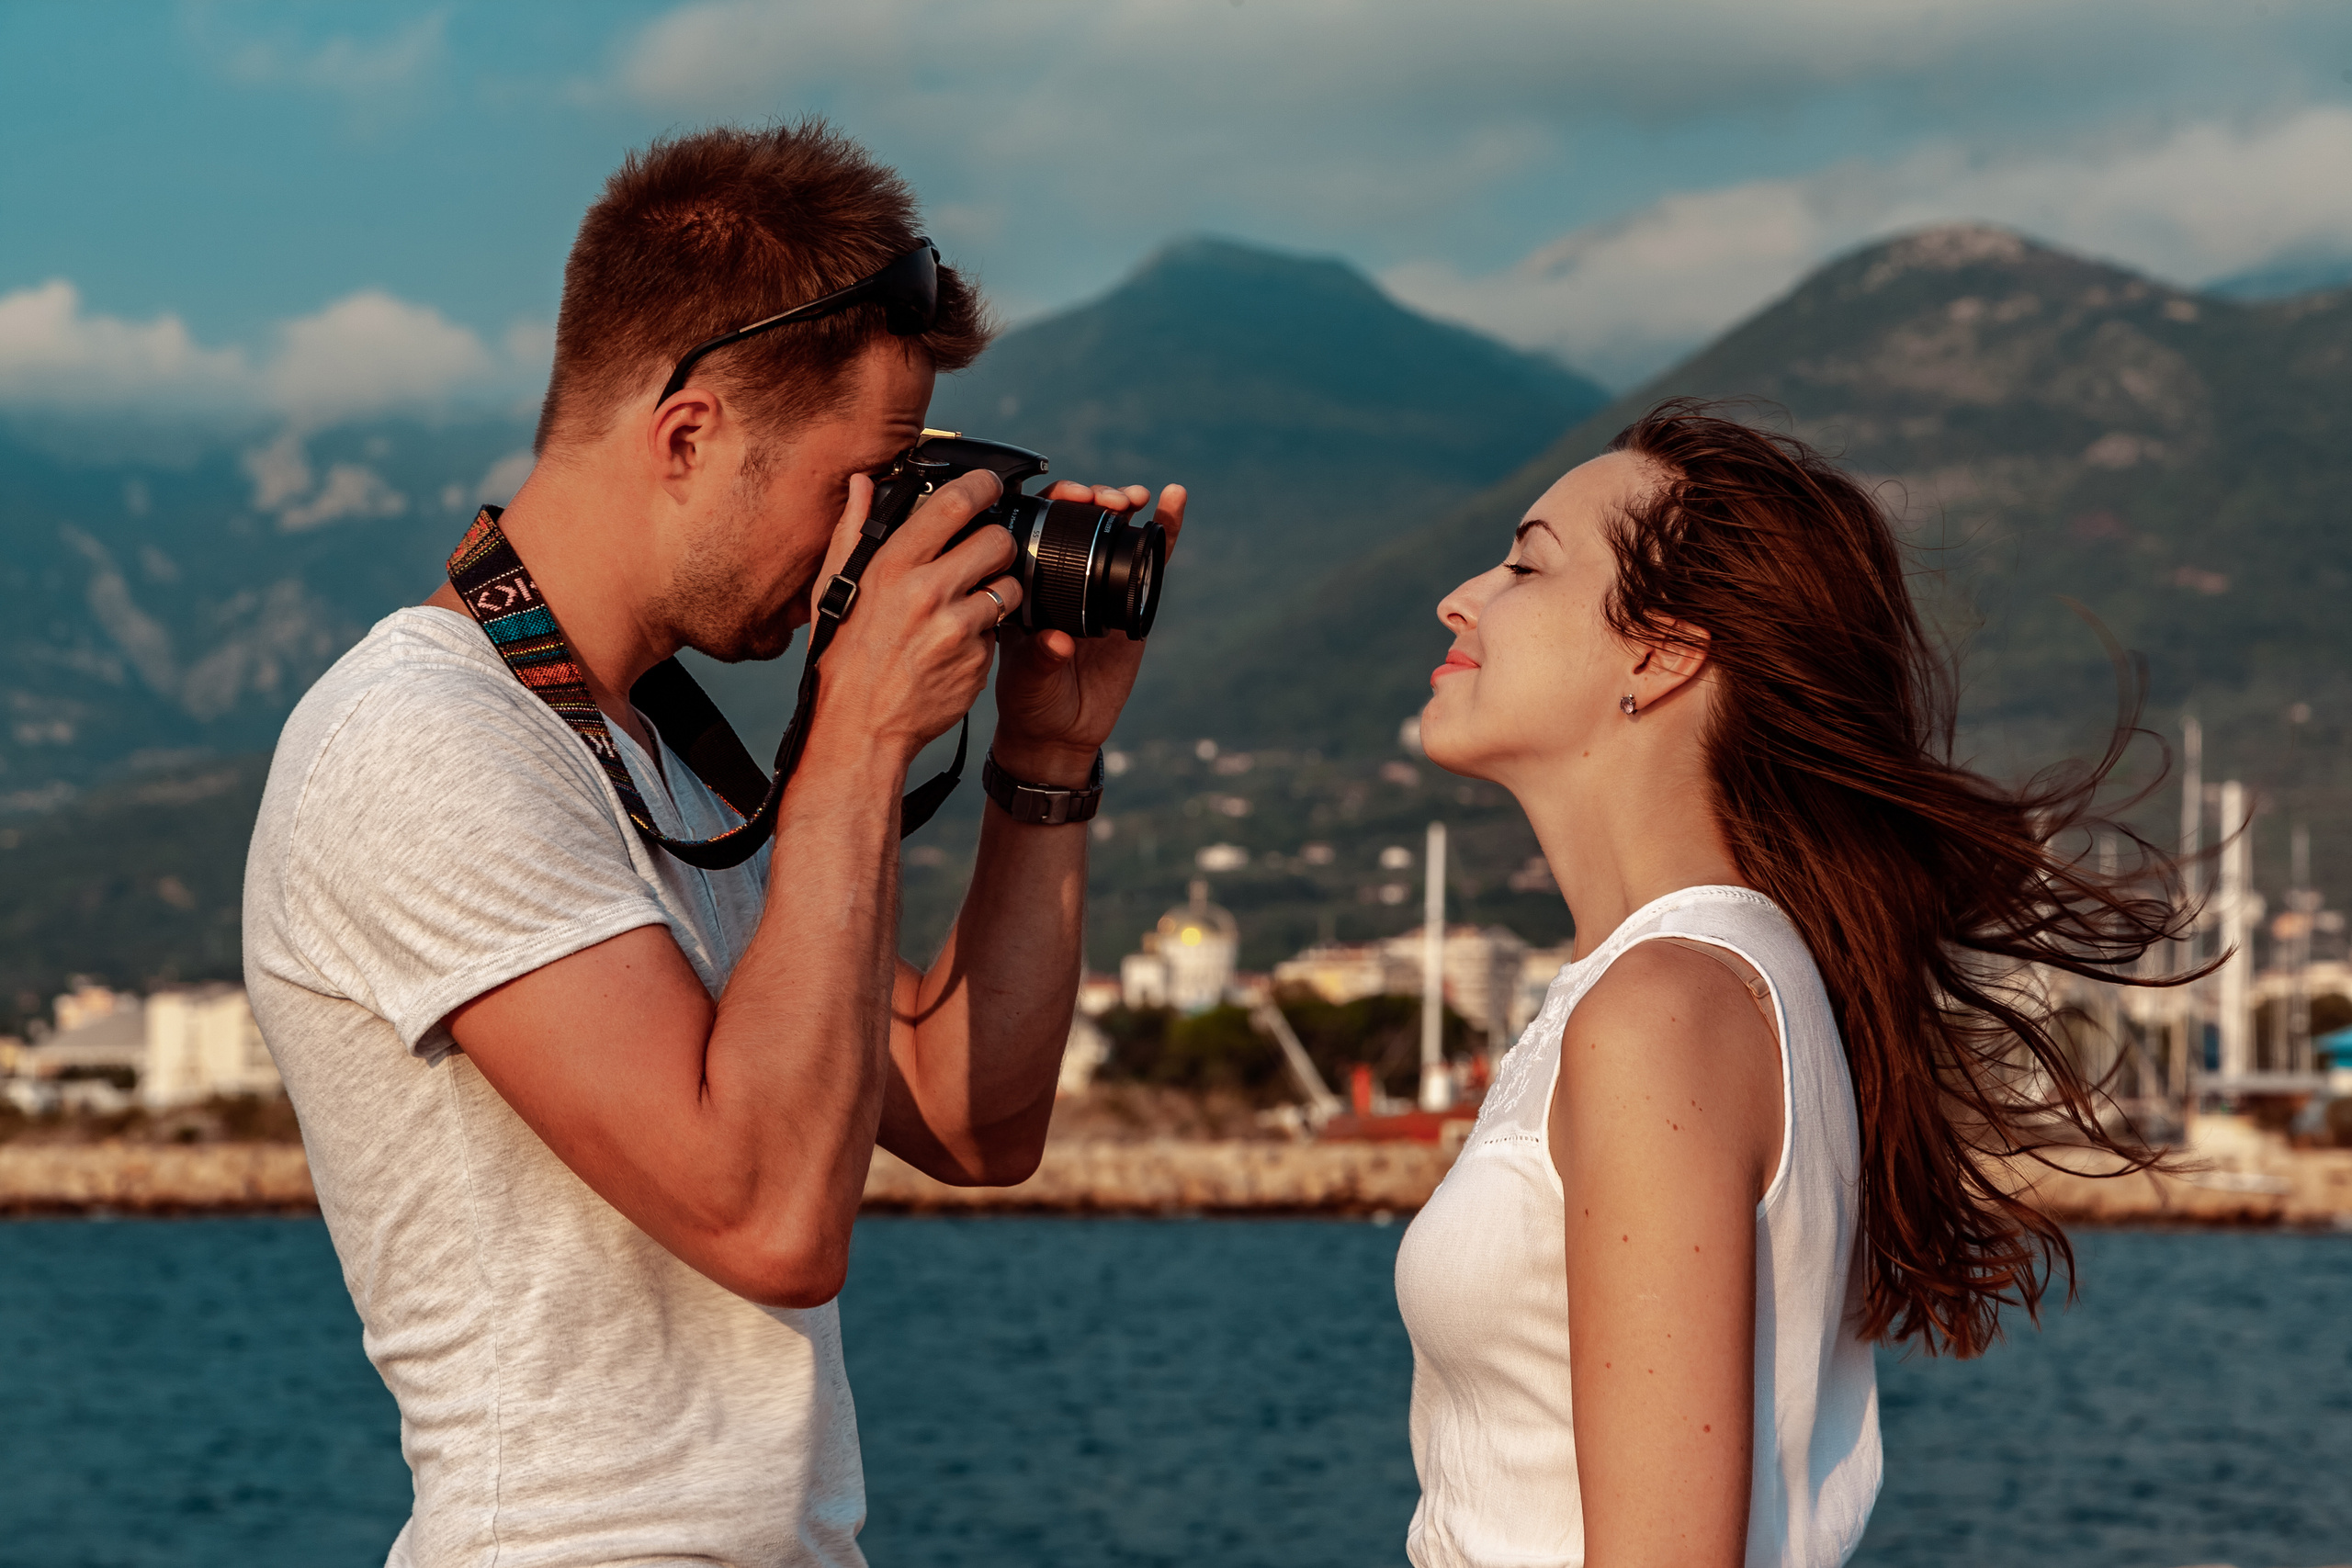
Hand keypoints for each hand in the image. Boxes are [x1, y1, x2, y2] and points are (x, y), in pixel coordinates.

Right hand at [805, 469, 1021, 770]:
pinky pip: (999, 632)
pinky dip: (987, 634)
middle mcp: (927, 593)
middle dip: (999, 543)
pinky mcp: (977, 661)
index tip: (990, 485)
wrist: (857, 729)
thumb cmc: (841, 657)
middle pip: (997, 541)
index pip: (954, 503)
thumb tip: (863, 482)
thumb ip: (852, 530)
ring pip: (1008, 586)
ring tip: (971, 603)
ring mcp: (957, 630)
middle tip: (987, 553)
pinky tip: (958, 644)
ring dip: (999, 590)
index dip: (982, 486)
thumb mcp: (833, 589)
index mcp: (891, 566)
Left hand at [991, 481, 1187, 786]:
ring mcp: (1099, 587)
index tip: (1069, 497)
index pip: (1040, 528)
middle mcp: (1063, 579)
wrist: (1062, 731)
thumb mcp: (1028, 681)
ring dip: (1125, 506)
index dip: (1055, 503)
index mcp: (1029, 585)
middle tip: (1105, 498)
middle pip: (1079, 522)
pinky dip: (1164, 531)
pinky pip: (1150, 562)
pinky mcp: (1132, 603)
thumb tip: (1057, 641)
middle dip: (1094, 499)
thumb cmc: (1032, 701)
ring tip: (1135, 496)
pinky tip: (1174, 502)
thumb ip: (1040, 659)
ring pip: (1115, 535)